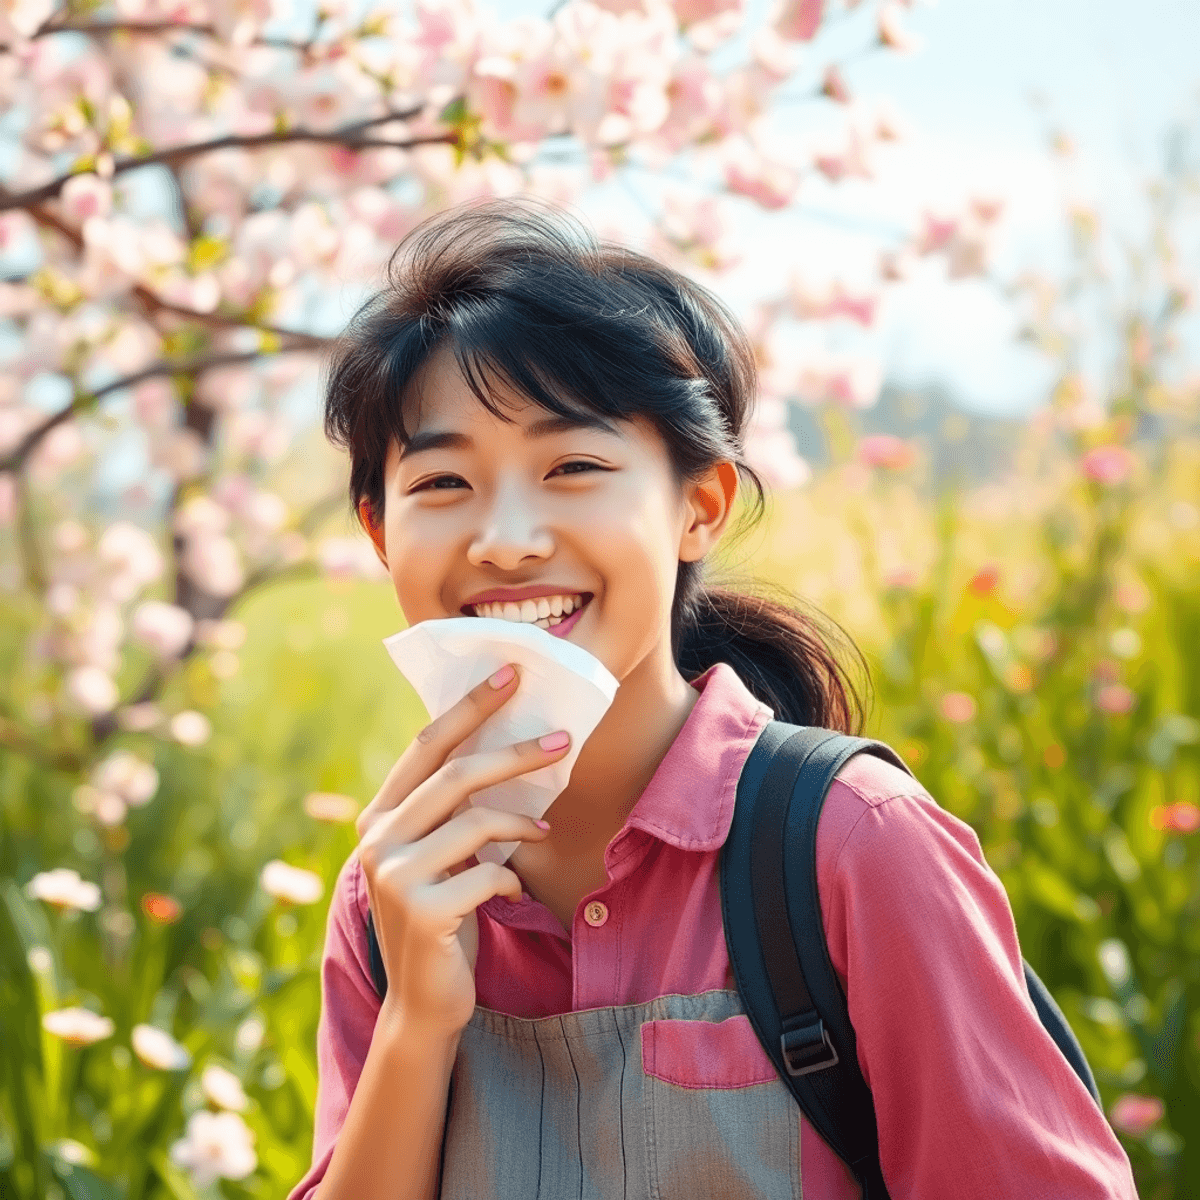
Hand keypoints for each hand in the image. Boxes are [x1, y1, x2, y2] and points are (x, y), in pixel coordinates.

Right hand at [355, 664, 568, 1036]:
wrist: (425, 1002)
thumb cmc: (443, 916)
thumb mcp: (440, 856)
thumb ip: (452, 812)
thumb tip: (508, 751)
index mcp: (379, 816)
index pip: (426, 745)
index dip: (470, 707)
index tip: (511, 673)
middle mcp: (376, 839)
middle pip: (457, 774)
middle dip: (515, 752)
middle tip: (563, 738)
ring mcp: (394, 875)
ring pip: (477, 821)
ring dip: (522, 821)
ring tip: (545, 829)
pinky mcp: (421, 910)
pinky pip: (488, 872)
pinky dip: (511, 876)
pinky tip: (511, 889)